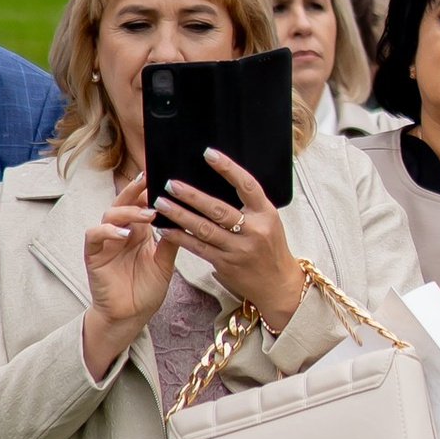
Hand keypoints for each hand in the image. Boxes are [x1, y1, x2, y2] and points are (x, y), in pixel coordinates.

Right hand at [82, 171, 177, 377]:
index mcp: (138, 231)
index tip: (164, 175)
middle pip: (124, 201)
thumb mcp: (164, 263)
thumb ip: (171, 241)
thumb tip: (185, 216)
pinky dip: (107, 231)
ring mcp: (105, 242)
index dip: (148, 189)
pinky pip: (94, 235)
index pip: (141, 203)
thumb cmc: (145, 291)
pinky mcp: (93, 255)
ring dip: (128, 211)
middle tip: (151, 180)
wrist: (130, 317)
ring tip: (148, 214)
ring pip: (110, 214)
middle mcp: (121, 232)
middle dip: (136, 189)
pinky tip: (123, 233)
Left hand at [155, 150, 304, 338]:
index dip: (228, 168)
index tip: (209, 153)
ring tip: (161, 203)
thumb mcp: (268, 221)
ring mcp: (238, 249)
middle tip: (171, 183)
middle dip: (191, 195)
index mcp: (266, 213)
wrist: (278, 285)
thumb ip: (248, 205)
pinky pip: (198, 248)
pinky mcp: (225, 264)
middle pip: (218, 209)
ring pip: (204, 229)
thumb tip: (218, 182)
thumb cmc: (270, 247)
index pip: (246, 185)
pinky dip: (180, 237)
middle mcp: (253, 230)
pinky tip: (166, 229)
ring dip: (180, 215)